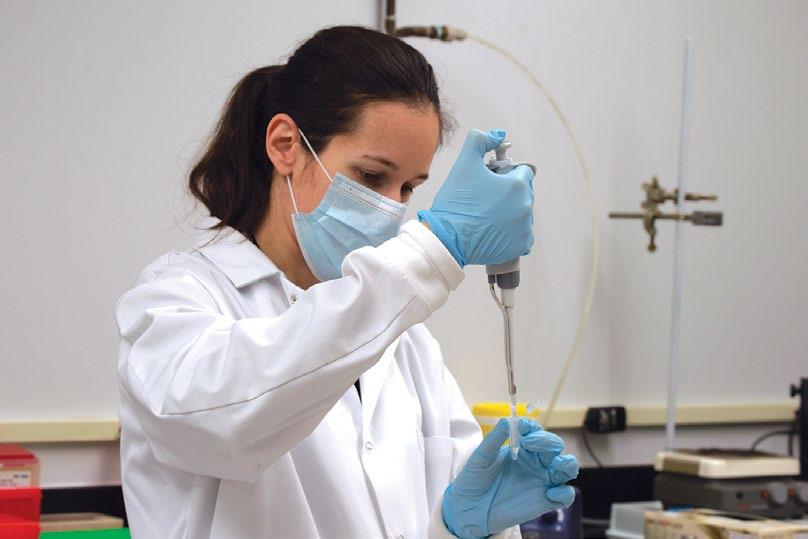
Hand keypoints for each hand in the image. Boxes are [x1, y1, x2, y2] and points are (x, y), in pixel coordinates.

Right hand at [417, 129, 534, 266]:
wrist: (447, 238)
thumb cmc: (456, 203)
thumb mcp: (464, 164)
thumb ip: (479, 141)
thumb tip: (497, 135)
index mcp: (517, 185)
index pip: (524, 171)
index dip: (507, 173)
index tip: (493, 180)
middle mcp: (525, 206)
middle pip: (524, 193)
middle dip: (508, 193)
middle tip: (486, 199)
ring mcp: (524, 228)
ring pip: (522, 214)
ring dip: (509, 213)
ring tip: (486, 217)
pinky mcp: (520, 246)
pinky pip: (522, 236)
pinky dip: (511, 234)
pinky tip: (494, 231)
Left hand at [442, 418, 578, 538]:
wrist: (470, 507)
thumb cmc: (475, 478)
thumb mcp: (482, 455)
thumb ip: (496, 437)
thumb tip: (508, 420)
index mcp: (522, 448)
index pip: (535, 432)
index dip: (533, 429)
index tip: (523, 430)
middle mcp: (535, 462)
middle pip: (554, 447)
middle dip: (548, 441)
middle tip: (531, 442)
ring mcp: (541, 480)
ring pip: (566, 468)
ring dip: (568, 464)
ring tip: (560, 464)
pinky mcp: (545, 500)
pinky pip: (564, 496)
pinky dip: (565, 493)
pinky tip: (552, 493)